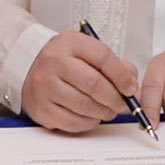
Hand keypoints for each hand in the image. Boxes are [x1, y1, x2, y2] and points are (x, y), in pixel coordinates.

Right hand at [20, 30, 140, 132]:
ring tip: (108, 110)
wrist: (31, 70)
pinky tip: (91, 116)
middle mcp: (53, 61)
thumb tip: (132, 87)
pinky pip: (73, 122)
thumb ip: (115, 65)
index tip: (131, 88)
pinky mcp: (41, 107)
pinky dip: (88, 122)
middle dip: (114, 98)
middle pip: (93, 84)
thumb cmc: (66, 63)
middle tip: (123, 105)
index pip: (102, 56)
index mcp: (69, 42)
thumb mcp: (87, 53)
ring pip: (84, 106)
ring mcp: (44, 85)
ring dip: (103, 112)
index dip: (121, 75)